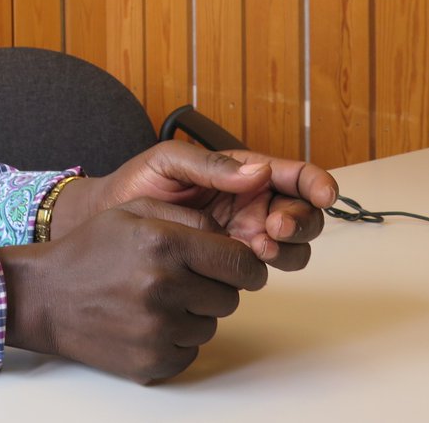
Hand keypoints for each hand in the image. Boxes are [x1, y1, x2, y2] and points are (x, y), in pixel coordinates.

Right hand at [0, 197, 266, 382]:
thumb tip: (235, 239)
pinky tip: (147, 321)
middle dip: (213, 287)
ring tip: (155, 299)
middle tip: (181, 279)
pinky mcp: (152, 360)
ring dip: (192, 314)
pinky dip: (176, 339)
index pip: (241, 263)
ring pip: (210, 325)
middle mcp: (164, 286)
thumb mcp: (134, 211)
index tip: (239, 267)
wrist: (45, 296)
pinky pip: (190, 351)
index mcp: (163, 243)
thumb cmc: (89, 251)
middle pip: (230, 297)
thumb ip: (189, 216)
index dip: (246, 265)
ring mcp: (158, 328)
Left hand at [51, 141, 338, 269]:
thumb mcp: (167, 161)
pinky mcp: (229, 262)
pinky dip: (266, 265)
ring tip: (262, 245)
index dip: (315, 182)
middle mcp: (250, 203)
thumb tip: (257, 171)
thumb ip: (210, 165)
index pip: (292, 175)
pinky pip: (262, 267)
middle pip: (302, 212)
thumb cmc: (134, 184)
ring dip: (290, 246)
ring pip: (292, 244)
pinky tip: (248, 260)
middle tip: (275, 227)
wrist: (104, 223)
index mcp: (241, 172)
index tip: (323, 194)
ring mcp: (243, 235)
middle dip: (301, 219)